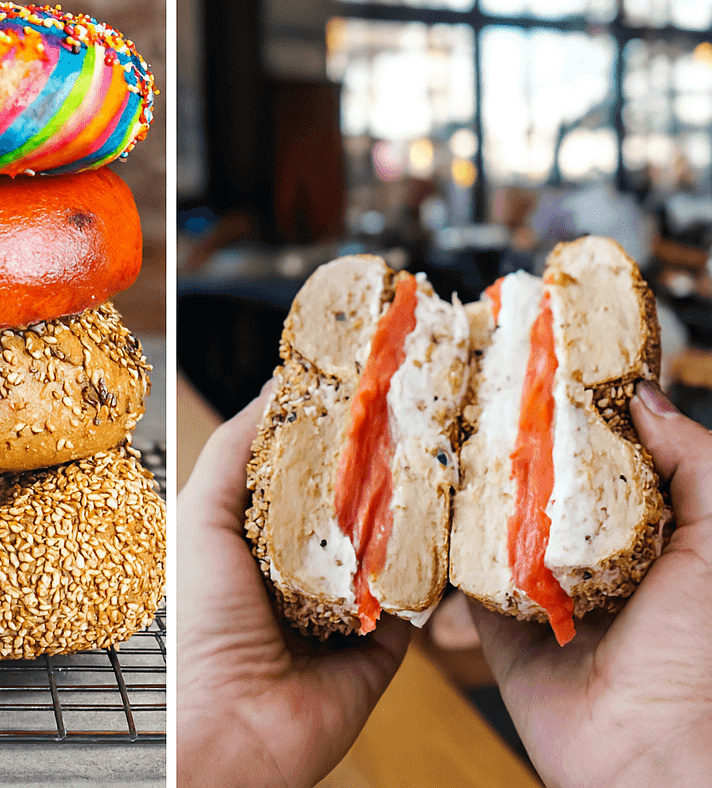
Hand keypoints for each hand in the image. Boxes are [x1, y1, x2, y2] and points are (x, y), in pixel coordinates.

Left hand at [176, 382, 408, 787]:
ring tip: (447, 449)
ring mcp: (349, 605)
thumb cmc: (199, 622)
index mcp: (256, 535)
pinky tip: (457, 518)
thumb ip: (234, 452)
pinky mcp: (387, 642)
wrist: (230, 725)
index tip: (367, 379)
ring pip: (395, 542)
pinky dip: (436, 564)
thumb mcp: (200, 517)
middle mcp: (303, 566)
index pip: (305, 469)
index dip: (333, 427)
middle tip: (422, 406)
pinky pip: (420, 595)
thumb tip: (276, 387)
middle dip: (383, 460)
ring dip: (417, 506)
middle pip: (355, 500)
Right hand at [469, 381, 711, 786]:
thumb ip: (694, 463)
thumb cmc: (703, 654)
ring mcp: (539, 587)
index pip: (602, 454)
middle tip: (474, 384)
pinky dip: (440, 542)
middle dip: (510, 438)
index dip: (573, 409)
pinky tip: (423, 499)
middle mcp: (590, 555)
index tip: (541, 357)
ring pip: (491, 518)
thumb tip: (642, 395)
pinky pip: (458, 572)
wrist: (653, 752)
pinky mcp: (494, 622)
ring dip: (468, 482)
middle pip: (540, 479)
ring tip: (438, 430)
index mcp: (649, 532)